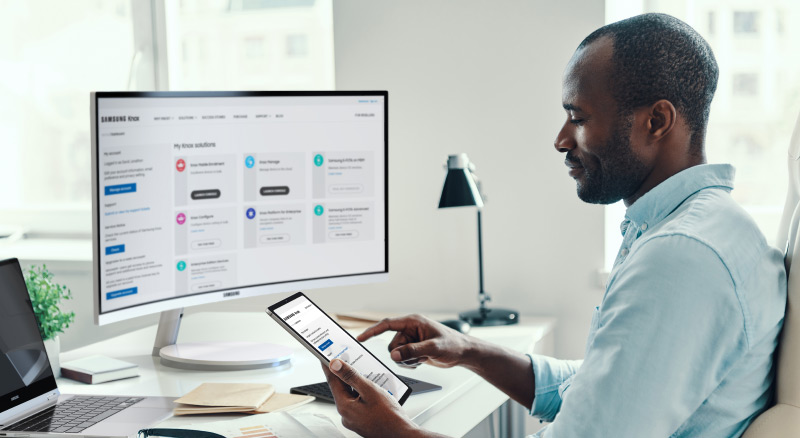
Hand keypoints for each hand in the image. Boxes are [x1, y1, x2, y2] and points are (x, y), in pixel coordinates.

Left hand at [322, 359, 420, 437]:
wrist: (401, 435)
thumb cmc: (389, 416)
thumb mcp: (369, 390)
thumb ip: (351, 376)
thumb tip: (334, 365)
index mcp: (344, 406)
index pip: (332, 381)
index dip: (328, 366)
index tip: (323, 356)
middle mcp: (346, 415)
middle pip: (342, 388)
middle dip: (345, 374)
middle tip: (345, 359)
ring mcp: (354, 420)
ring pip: (352, 396)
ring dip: (356, 384)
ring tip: (364, 373)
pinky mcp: (362, 421)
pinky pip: (358, 404)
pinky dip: (362, 394)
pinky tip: (372, 389)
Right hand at [357, 314, 471, 368]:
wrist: (462, 352)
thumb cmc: (452, 344)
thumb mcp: (433, 348)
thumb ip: (413, 351)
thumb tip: (394, 355)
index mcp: (412, 322)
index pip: (387, 325)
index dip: (372, 331)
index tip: (360, 338)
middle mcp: (410, 330)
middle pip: (392, 345)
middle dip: (402, 355)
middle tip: (418, 357)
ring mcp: (411, 340)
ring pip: (396, 354)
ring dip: (407, 360)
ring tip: (423, 358)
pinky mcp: (413, 349)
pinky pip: (402, 359)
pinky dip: (411, 363)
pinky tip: (423, 360)